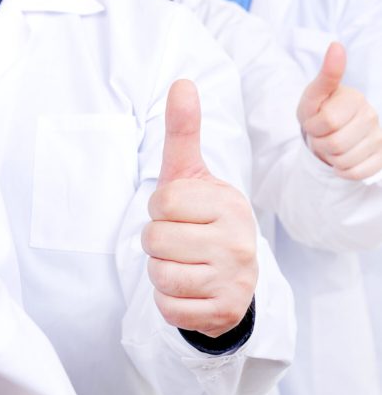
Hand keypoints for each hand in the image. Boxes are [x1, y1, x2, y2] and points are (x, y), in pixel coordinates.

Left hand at [142, 80, 257, 337]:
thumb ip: (183, 131)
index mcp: (229, 203)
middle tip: (180, 240)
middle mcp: (238, 242)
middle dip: (156, 241)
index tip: (180, 212)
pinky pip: (167, 307)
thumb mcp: (189, 173)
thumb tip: (181, 82)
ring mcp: (234, 280)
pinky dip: (168, 301)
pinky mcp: (223, 313)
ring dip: (160, 271)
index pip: (162, 202)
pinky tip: (189, 290)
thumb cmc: (200, 217)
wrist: (230, 276)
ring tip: (184, 263)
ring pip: (159, 274)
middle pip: (155, 239)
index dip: (159, 208)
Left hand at [297, 42, 381, 179]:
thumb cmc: (318, 110)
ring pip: (345, 160)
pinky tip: (341, 158)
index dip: (312, 126)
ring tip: (330, 144)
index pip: (326, 122)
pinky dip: (343, 170)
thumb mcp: (314, 95)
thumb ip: (326, 74)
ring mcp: (379, 137)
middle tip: (320, 134)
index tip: (313, 119)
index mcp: (354, 98)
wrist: (328, 130)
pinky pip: (357, 173)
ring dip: (329, 157)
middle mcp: (371, 115)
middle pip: (335, 144)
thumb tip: (336, 46)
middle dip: (319, 142)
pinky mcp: (381, 157)